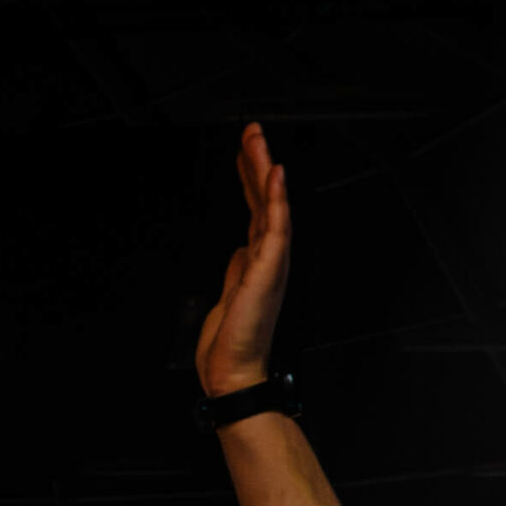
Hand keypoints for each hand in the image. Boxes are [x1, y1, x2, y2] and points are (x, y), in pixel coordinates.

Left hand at [195, 123, 290, 396]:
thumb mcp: (227, 295)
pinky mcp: (268, 272)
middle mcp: (268, 257)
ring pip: (271, 205)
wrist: (232, 374)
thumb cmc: (231, 344)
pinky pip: (276, 228)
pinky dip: (277, 200)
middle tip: (251, 130)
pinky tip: (274, 174)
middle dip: (256, 163)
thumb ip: (236, 270)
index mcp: (258, 261)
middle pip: (263, 200)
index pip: (254, 210)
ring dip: (263, 170)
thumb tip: (239, 251)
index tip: (244, 151)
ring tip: (257, 139)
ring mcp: (270, 263)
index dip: (249, 179)